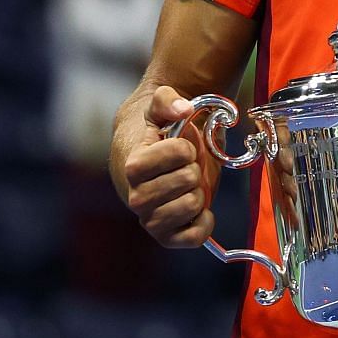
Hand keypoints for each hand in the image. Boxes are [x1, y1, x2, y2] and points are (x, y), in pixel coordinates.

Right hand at [115, 85, 214, 246]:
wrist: (155, 156)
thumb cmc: (159, 132)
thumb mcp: (160, 108)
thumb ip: (168, 100)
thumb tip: (183, 109)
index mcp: (132, 165)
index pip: (174, 155)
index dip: (185, 148)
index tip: (181, 146)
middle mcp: (136, 196)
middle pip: (186, 181)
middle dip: (194, 169)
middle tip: (185, 167)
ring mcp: (149, 219)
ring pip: (191, 207)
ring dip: (199, 193)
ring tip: (188, 186)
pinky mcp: (165, 236)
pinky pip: (193, 237)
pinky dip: (204, 223)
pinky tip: (200, 209)